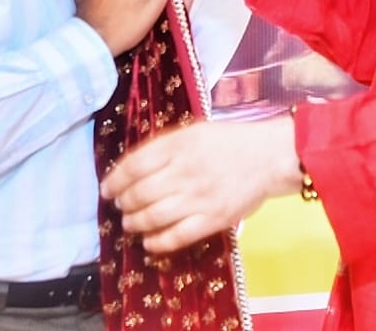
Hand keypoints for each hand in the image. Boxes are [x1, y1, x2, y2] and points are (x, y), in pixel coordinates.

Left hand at [101, 116, 300, 253]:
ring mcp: (199, 198)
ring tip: (130, 223)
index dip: (115, 180)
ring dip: (135, 223)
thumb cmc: (229, 142)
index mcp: (179, 146)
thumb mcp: (193, 133)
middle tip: (120, 206)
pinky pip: (177, 236)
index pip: (135, 165)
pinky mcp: (213, 219)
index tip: (107, 189)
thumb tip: (132, 168)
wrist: (268, 157)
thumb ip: (165, 148)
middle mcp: (185, 172)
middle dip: (124, 203)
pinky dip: (157, 242)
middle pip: (140, 193)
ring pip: (154, 216)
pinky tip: (149, 242)